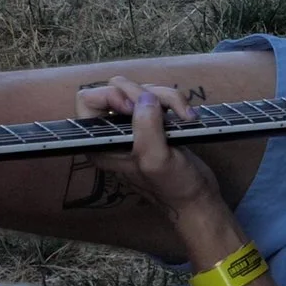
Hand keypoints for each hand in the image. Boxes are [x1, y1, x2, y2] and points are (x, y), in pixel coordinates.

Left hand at [74, 77, 222, 224]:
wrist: (197, 197)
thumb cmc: (173, 186)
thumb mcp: (156, 160)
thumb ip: (146, 128)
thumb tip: (145, 98)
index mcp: (101, 143)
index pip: (87, 100)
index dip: (110, 95)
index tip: (134, 107)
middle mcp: (112, 132)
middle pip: (118, 88)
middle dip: (144, 93)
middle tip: (165, 111)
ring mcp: (134, 124)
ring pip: (142, 89)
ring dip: (166, 97)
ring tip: (184, 116)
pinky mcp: (153, 121)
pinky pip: (159, 96)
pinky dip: (174, 101)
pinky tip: (188, 116)